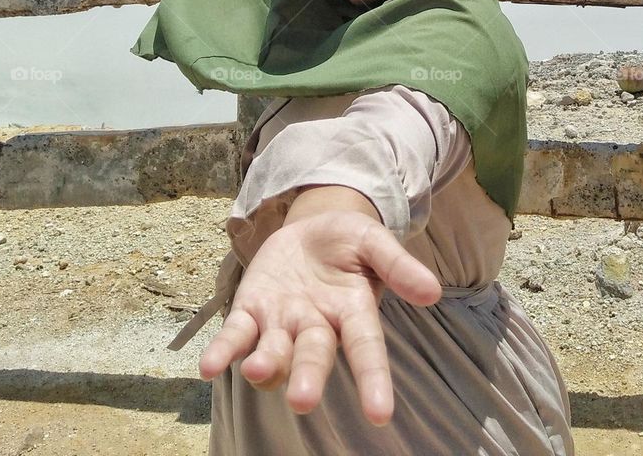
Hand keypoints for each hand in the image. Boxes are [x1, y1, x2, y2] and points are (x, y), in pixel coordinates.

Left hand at [198, 202, 441, 424]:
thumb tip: (433, 292)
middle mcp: (318, 325)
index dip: (373, 379)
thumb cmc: (349, 241)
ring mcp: (282, 322)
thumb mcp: (374, 241)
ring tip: (257, 369)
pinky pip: (237, 335)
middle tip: (304, 401)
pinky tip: (209, 366)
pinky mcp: (251, 310)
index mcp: (353, 311)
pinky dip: (224, 350)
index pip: (366, 348)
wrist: (311, 227)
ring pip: (275, 352)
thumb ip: (397, 265)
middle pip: (315, 355)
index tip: (381, 414)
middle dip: (309, 377)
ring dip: (266, 365)